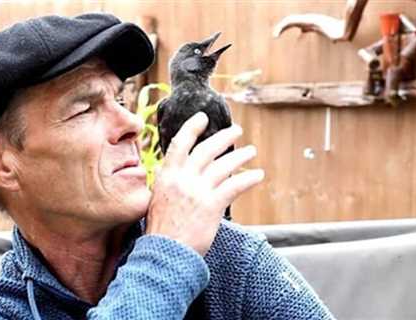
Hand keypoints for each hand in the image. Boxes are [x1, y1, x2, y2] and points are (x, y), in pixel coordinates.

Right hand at [146, 112, 263, 255]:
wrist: (164, 253)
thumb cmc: (161, 231)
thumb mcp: (157, 200)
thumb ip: (169, 184)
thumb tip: (179, 174)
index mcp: (166, 176)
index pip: (180, 144)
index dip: (192, 128)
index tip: (202, 117)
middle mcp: (182, 179)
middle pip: (207, 150)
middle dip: (224, 137)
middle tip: (237, 131)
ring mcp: (197, 191)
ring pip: (224, 166)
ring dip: (240, 156)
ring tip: (251, 151)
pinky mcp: (211, 205)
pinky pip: (234, 186)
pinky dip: (248, 178)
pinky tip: (258, 175)